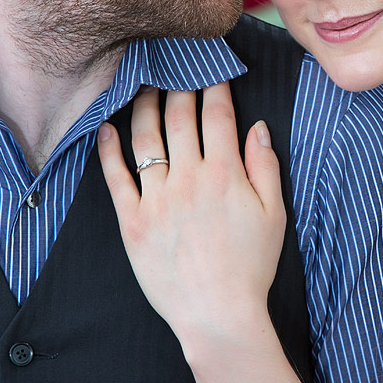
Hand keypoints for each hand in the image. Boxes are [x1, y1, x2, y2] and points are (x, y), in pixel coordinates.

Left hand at [98, 83, 285, 350]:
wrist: (218, 314)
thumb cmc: (251, 266)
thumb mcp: (275, 213)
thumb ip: (264, 165)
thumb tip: (256, 126)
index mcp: (225, 173)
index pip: (217, 114)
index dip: (215, 86)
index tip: (213, 70)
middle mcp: (188, 178)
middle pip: (179, 117)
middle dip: (180, 85)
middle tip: (177, 68)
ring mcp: (156, 198)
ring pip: (146, 138)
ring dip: (145, 105)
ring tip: (144, 86)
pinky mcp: (132, 220)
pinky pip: (115, 176)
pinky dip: (109, 149)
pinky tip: (107, 127)